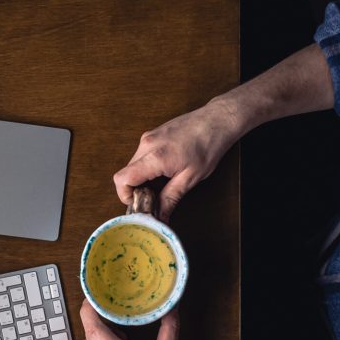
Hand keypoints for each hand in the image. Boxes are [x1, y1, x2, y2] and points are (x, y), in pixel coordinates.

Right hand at [112, 98, 242, 220]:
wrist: (217, 120)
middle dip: (135, 190)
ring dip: (142, 179)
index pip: (123, 179)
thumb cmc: (208, 146)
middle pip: (126, 174)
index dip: (125, 196)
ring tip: (163, 184)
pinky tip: (164, 172)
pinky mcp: (151, 135)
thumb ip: (170, 199)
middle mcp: (146, 144)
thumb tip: (160, 218)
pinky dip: (146, 169)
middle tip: (154, 199)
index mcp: (155, 157)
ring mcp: (147, 137)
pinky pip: (140, 157)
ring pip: (133, 166)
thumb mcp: (190, 178)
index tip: (139, 204)